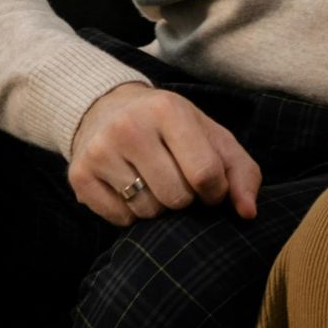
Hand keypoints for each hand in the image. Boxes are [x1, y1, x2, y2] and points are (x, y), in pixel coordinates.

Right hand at [68, 83, 260, 227]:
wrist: (108, 108)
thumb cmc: (171, 127)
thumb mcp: (210, 135)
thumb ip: (240, 172)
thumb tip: (247, 213)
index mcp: (168, 110)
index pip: (205, 174)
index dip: (215, 191)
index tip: (209, 185)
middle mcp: (130, 127)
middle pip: (176, 198)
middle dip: (185, 199)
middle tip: (177, 179)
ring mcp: (101, 151)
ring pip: (148, 212)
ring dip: (158, 207)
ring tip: (153, 181)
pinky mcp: (80, 175)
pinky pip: (121, 220)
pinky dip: (132, 214)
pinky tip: (129, 187)